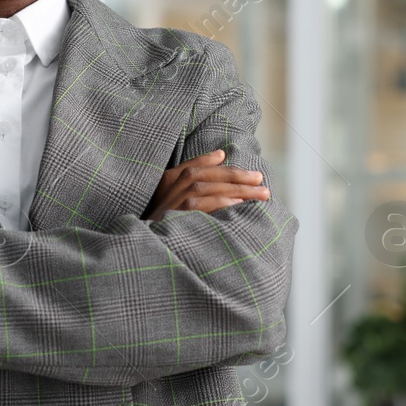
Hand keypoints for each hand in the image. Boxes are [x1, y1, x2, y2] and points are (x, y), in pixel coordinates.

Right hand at [142, 148, 270, 223]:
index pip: (192, 167)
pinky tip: (239, 203)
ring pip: (207, 189)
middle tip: (260, 179)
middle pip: (205, 177)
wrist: (145, 250)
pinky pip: (203, 207)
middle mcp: (168, 191)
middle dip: (235, 176)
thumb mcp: (170, 194)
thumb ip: (192, 173)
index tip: (228, 156)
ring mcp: (172, 205)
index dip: (211, 161)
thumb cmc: (160, 222)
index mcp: (166, 182)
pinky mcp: (177, 220)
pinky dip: (221, 203)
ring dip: (235, 189)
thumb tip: (220, 154)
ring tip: (259, 193)